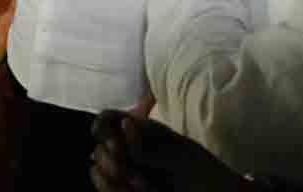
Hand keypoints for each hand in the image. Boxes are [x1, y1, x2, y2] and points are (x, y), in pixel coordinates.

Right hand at [90, 111, 249, 191]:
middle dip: (114, 162)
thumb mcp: (178, 154)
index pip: (108, 119)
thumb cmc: (204, 176)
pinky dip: (113, 190)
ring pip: (97, 170)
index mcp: (143, 132)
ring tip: (145, 187)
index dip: (103, 126)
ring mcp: (127, 172)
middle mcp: (130, 150)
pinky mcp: (124, 189)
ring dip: (115, 180)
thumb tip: (124, 124)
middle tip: (139, 177)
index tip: (112, 143)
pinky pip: (105, 188)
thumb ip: (147, 142)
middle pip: (99, 147)